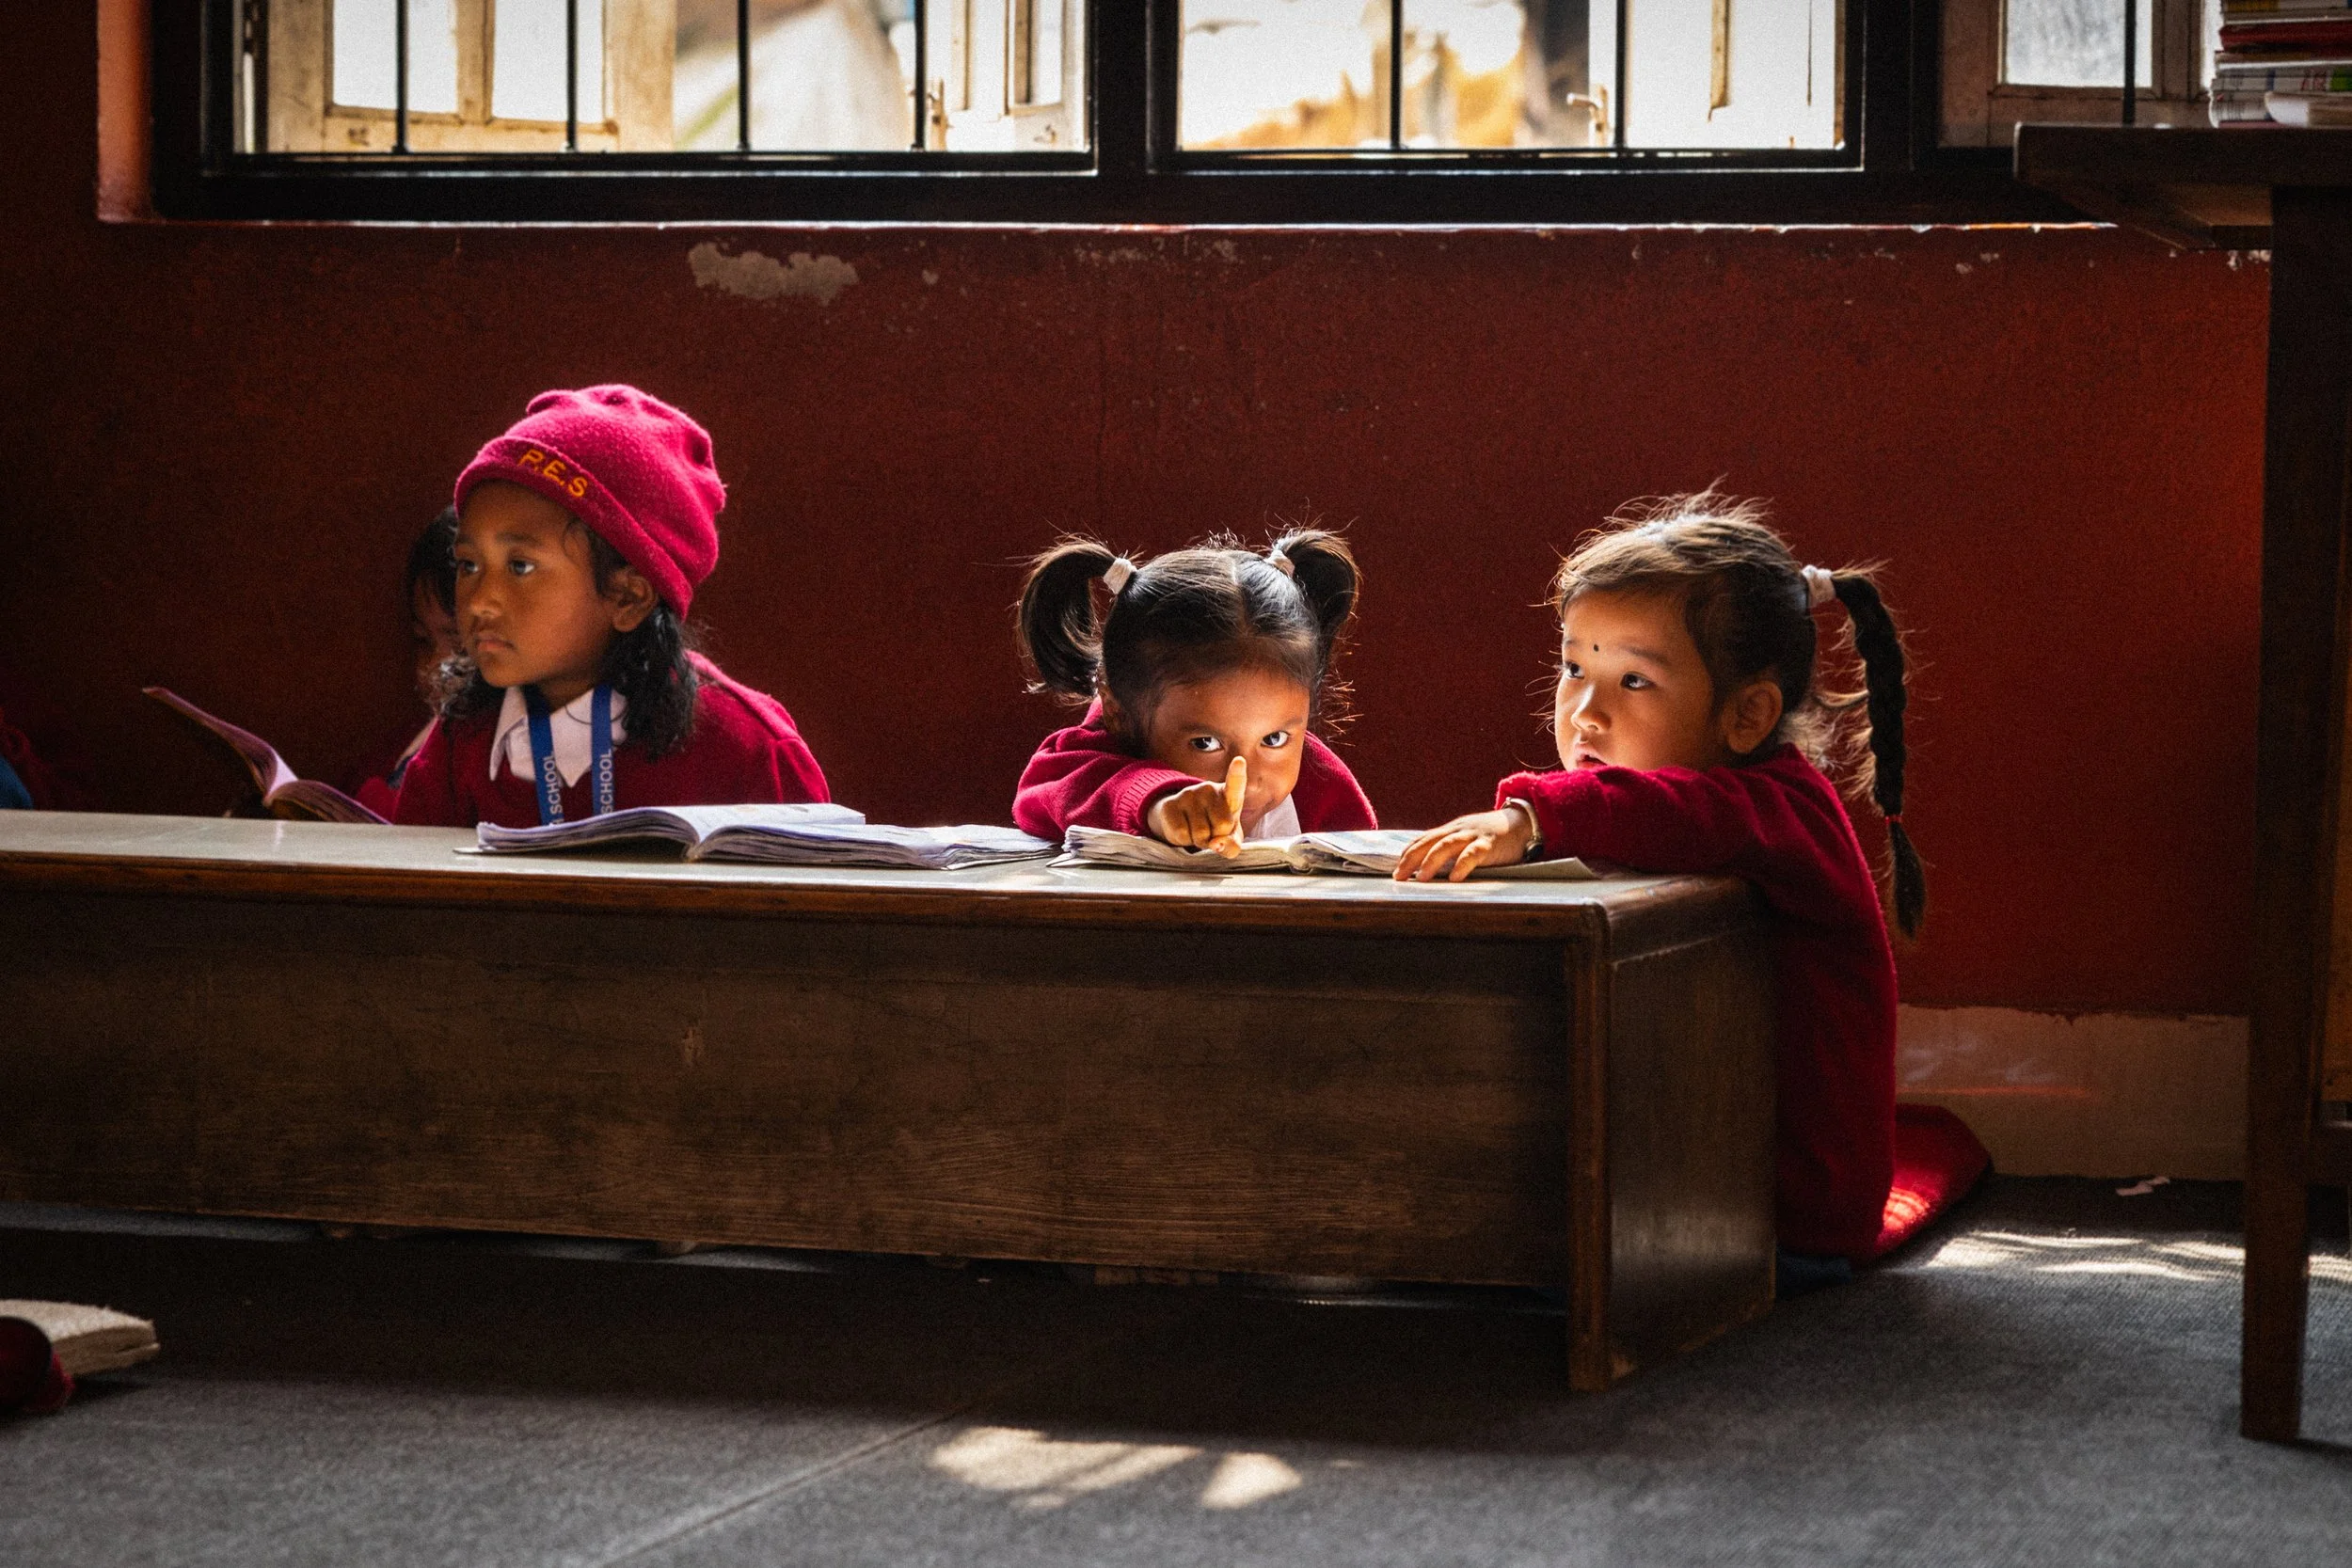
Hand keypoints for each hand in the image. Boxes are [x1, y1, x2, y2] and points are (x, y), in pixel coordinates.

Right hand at [1146, 757, 1247, 856]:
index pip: (1235, 784)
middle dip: (1217, 837)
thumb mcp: (1230, 838)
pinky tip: (1184, 830)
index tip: (1239, 761)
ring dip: (1199, 841)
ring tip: (1196, 830)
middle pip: (1222, 826)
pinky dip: (1184, 841)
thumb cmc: (1215, 829)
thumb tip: (1216, 844)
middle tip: (1210, 831)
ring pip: (1201, 834)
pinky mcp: (1170, 804)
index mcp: (1230, 794)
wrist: (1183, 822)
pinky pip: (1182, 835)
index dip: (1237, 774)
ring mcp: (1189, 794)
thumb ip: (1232, 845)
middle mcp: (1210, 789)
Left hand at [1393, 805, 1535, 882]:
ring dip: (1431, 861)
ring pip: (1447, 845)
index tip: (1395, 870)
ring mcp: (1473, 835)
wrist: (1522, 823)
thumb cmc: (1491, 836)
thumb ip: (1449, 850)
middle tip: (1399, 877)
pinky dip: (1462, 865)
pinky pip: (1474, 853)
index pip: (1423, 839)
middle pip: (1429, 841)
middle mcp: (1458, 830)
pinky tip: (1454, 877)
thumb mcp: (1466, 839)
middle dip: (1411, 859)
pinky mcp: (1490, 843)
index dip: (1408, 853)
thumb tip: (1427, 869)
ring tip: (1421, 878)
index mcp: (1451, 830)